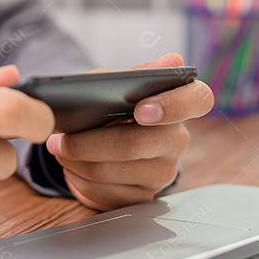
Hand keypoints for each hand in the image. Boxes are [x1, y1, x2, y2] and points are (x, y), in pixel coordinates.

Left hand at [45, 53, 212, 210]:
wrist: (98, 141)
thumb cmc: (111, 104)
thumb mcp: (117, 83)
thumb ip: (135, 74)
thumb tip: (172, 60)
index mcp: (179, 104)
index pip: (198, 100)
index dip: (173, 106)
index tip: (140, 110)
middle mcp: (177, 140)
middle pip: (135, 144)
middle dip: (88, 141)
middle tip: (60, 136)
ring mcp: (163, 173)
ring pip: (112, 171)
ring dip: (76, 159)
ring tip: (60, 147)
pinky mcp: (142, 198)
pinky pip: (105, 193)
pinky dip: (78, 179)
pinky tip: (73, 165)